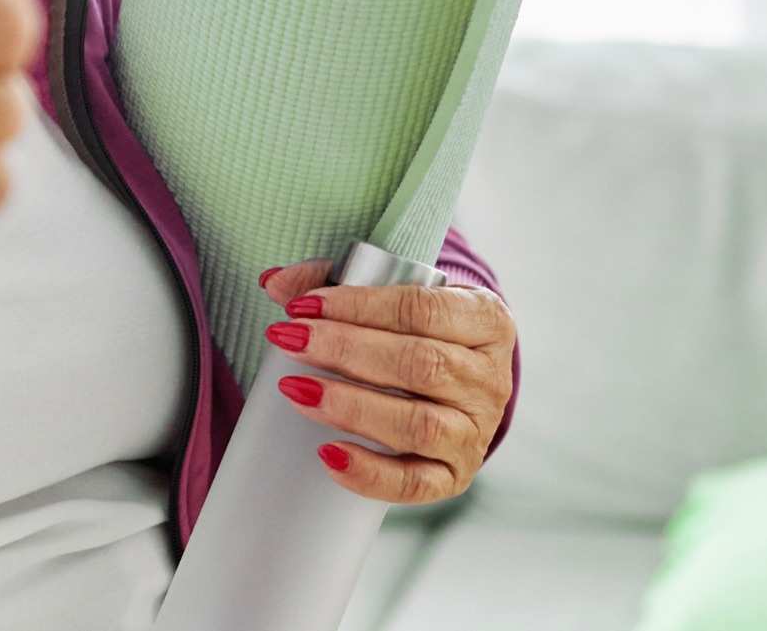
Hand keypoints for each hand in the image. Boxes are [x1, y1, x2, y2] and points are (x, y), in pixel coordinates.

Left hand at [258, 258, 516, 504]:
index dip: (359, 306)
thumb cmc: (416, 329)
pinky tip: (327, 453)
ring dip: (351, 407)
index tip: (303, 306)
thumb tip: (275, 283)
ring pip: (419, 424)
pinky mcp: (455, 476)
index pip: (423, 309)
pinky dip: (371, 473)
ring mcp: (476, 432)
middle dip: (346, 351)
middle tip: (289, 341)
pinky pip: (416, 484)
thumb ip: (333, 282)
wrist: (456, 379)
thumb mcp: (391, 294)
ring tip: (297, 390)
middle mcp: (490, 379)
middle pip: (421, 365)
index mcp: (485, 320)